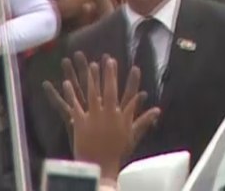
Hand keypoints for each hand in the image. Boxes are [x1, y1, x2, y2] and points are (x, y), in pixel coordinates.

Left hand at [43, 54, 159, 178]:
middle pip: (109, 90)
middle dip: (109, 74)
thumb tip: (158, 110)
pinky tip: (66, 83)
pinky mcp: (80, 121)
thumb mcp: (133, 135)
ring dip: (91, 79)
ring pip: (92, 93)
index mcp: (122, 116)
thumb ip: (144, 120)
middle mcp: (109, 113)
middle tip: (109, 60)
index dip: (132, 81)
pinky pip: (74, 104)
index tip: (135, 68)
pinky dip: (69, 94)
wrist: (100, 164)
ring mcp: (94, 116)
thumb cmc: (118, 150)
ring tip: (90, 65)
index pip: (130, 94)